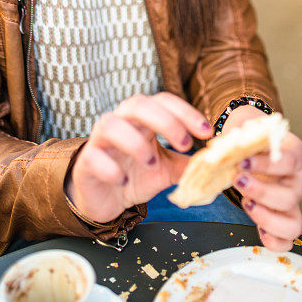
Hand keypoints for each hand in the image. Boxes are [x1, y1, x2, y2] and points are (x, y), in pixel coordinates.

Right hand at [67, 92, 212, 223]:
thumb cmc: (135, 175)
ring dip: (134, 141)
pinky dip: (110, 167)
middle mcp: (121, 123)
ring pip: (110, 124)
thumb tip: (215, 162)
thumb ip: (187, 164)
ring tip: (151, 162)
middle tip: (184, 143)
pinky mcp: (85, 163)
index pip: (163, 101)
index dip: (185, 112)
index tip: (206, 131)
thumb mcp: (166, 170)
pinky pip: (93, 156)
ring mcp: (100, 141)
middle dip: (164, 120)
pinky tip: (123, 181)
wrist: (105, 199)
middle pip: (137, 104)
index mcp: (142, 119)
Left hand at [224, 105, 301, 250]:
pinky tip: (258, 231)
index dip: (266, 165)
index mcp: (295, 154)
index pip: (289, 162)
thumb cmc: (252, 140)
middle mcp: (298, 180)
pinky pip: (287, 240)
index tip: (243, 161)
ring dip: (266, 218)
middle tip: (238, 181)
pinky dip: (274, 240)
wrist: (252, 146)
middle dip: (261, 192)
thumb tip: (224, 146)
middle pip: (290, 196)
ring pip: (293, 223)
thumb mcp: (250, 131)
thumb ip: (242, 137)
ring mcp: (292, 202)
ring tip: (246, 204)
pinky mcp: (283, 219)